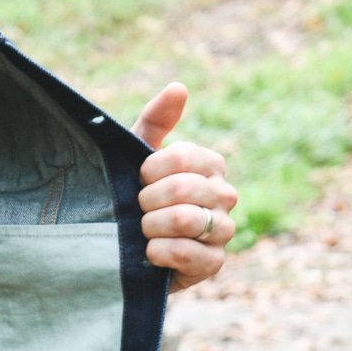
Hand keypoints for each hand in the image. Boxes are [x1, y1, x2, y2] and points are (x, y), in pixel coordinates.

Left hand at [134, 82, 237, 293]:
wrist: (126, 251)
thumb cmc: (133, 196)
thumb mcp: (135, 156)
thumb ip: (155, 121)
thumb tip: (179, 88)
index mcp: (210, 164)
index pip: (181, 157)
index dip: (148, 171)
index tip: (137, 181)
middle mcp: (225, 194)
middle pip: (183, 188)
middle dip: (146, 201)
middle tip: (137, 209)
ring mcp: (224, 230)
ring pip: (186, 220)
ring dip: (151, 226)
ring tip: (143, 231)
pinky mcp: (214, 263)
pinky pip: (185, 252)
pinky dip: (157, 252)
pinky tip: (149, 252)